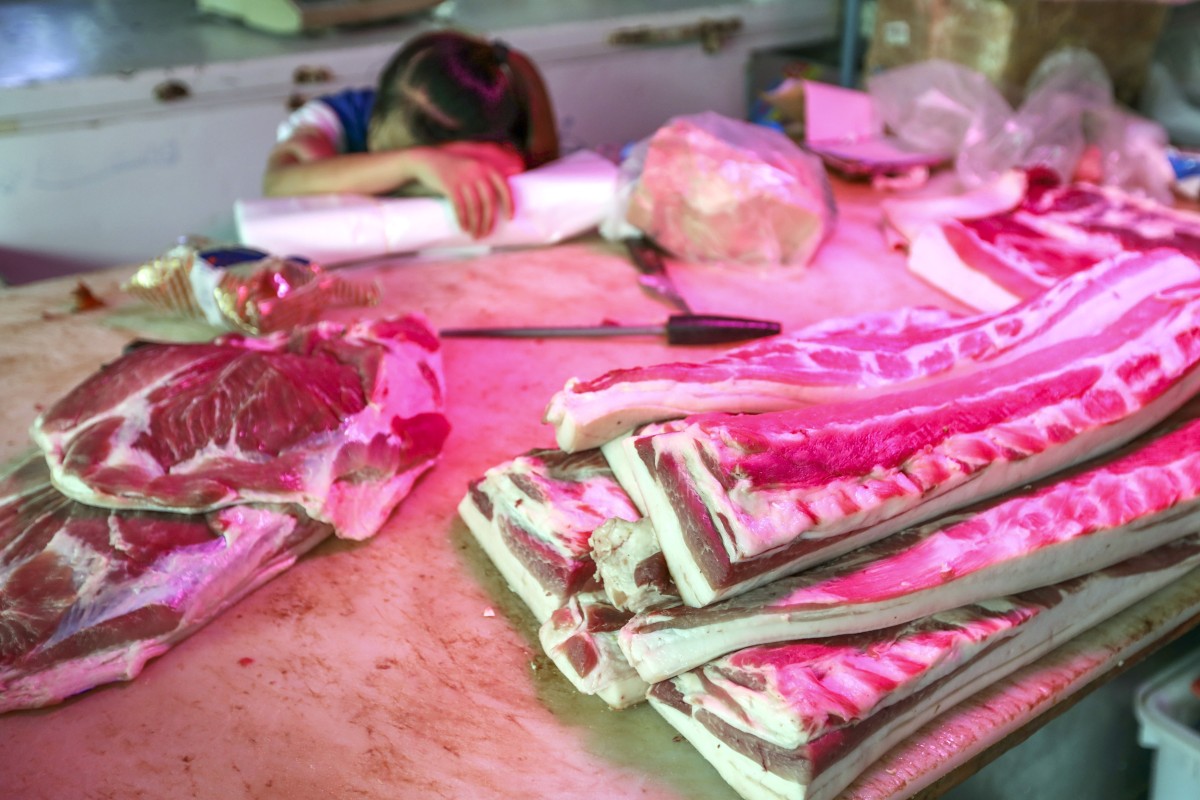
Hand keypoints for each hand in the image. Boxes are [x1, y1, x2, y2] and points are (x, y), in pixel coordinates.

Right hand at [406, 142, 524, 238]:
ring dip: (476, 224)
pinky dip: (463, 220)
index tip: (509, 218)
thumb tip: (496, 204)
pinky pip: (460, 207)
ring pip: (475, 207)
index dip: (509, 204)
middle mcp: (477, 171)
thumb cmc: (454, 169)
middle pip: (489, 201)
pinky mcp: (450, 186)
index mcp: (486, 167)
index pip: (504, 187)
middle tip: (486, 233)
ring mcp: (463, 178)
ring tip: (475, 235)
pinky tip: (464, 228)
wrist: (428, 161)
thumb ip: (485, 180)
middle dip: (488, 220)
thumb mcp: (472, 167)